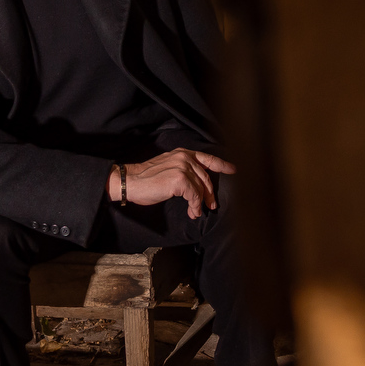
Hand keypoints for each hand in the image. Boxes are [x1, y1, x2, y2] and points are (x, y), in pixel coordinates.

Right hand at [117, 148, 234, 218]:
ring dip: (200, 203)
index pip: (207, 158)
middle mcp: (185, 158)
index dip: (222, 164)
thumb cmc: (146, 178)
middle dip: (210, 193)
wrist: (130, 181)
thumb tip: (197, 186)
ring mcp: (183, 168)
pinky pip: (194, 196)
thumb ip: (183, 170)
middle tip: (212, 205)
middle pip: (206, 177)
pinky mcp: (180, 180)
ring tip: (196, 211)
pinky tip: (191, 212)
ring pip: (201, 188)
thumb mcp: (168, 167)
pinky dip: (194, 206)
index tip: (233, 169)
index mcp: (183, 153)